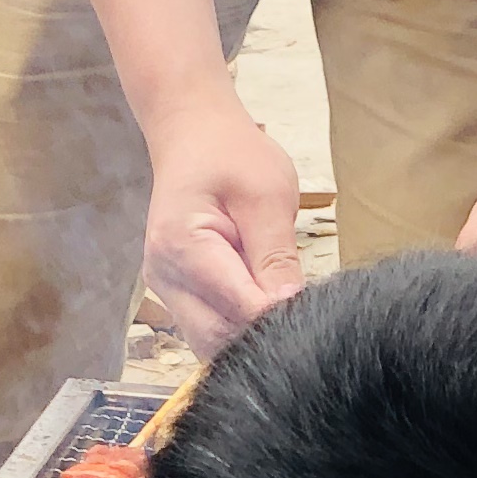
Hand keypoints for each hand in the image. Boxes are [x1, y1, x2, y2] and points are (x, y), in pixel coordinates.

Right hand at [138, 101, 306, 350]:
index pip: (236, 309)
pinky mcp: (176, 294)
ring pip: (211, 342)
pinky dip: (237, 325)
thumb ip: (277, 255)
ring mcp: (166, 288)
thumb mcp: (268, 195)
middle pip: (217, 338)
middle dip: (263, 334)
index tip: (312, 312)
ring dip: (249, 333)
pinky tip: (262, 300)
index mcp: (182, 247)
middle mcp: (164, 276)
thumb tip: (289, 308)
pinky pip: (208, 328)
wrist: (194, 135)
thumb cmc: (231, 154)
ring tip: (281, 301)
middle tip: (303, 314)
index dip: (277, 318)